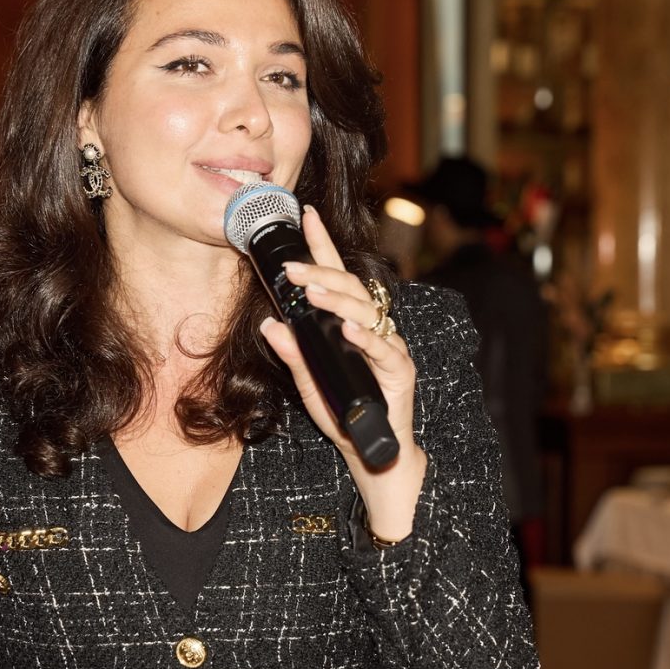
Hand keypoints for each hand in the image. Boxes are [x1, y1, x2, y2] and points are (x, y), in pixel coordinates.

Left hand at [258, 207, 426, 540]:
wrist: (373, 452)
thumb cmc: (344, 413)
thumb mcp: (310, 384)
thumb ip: (294, 355)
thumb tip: (269, 325)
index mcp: (350, 324)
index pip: (336, 277)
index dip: (321, 246)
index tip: (304, 216)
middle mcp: (372, 329)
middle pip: (350, 289)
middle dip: (320, 274)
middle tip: (291, 268)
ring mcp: (389, 348)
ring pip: (366, 312)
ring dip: (337, 301)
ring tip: (312, 293)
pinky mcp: (400, 372)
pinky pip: (384, 350)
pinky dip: (365, 339)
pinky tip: (348, 330)